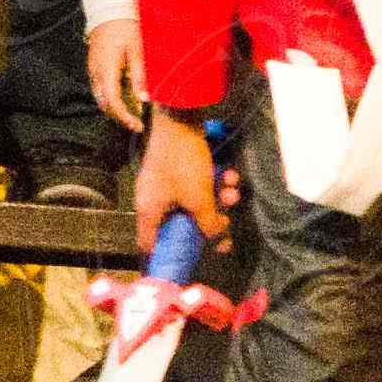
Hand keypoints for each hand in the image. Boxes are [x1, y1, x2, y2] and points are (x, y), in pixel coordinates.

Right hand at [86, 17, 145, 132]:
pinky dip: (111, 100)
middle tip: (137, 124)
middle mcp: (96, 74)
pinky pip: (100, 91)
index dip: (124, 117)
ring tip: (133, 115)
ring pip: (101, 99)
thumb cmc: (126, 29)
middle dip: (120, 118)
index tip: (137, 126)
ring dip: (115, 110)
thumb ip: (139, 76)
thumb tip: (143, 99)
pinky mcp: (94, 69)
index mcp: (107, 70)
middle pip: (105, 105)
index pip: (113, 102)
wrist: (108, 13)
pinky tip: (125, 100)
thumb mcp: (137, 51)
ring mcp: (92, 72)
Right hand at [133, 110, 228, 247]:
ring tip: (233, 191)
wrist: (179, 119)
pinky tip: (230, 175)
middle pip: (180, 224)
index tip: (185, 262)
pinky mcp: (176, 169)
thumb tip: (217, 241)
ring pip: (193, 202)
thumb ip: (208, 223)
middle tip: (227, 220)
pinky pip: (195, 184)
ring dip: (216, 198)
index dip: (166, 255)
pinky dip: (213, 182)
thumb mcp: (199, 198)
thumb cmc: (183, 163)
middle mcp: (152, 200)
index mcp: (148, 211)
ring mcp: (163, 184)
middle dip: (208, 220)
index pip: (149, 244)